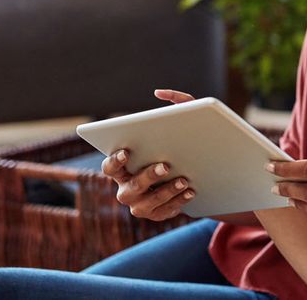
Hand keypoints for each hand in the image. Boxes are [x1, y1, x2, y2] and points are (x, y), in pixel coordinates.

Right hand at [99, 89, 197, 220]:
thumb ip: (176, 101)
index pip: (109, 167)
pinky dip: (178, 201)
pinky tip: (191, 190)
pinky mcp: (156, 214)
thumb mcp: (183, 117)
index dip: (114, 161)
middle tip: (165, 165)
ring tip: (184, 180)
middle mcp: (126, 188)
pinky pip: (165, 212)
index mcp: (123, 167)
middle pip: (130, 187)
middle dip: (147, 177)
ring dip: (165, 191)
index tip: (127, 151)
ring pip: (147, 203)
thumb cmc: (182, 140)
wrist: (198, 170)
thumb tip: (159, 91)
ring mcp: (140, 204)